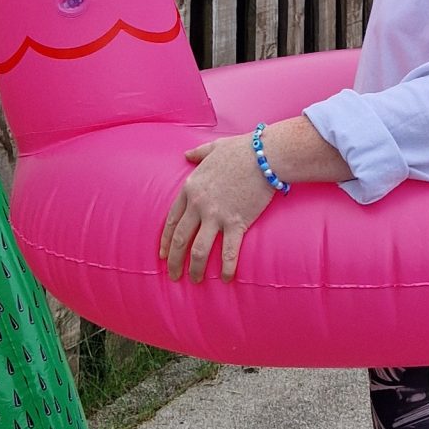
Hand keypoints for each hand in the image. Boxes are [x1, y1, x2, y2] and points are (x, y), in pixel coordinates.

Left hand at [159, 135, 273, 282]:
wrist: (265, 155)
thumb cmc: (242, 149)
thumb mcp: (214, 148)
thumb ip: (197, 153)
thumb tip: (186, 154)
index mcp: (190, 188)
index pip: (172, 220)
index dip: (166, 240)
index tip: (163, 254)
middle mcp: (199, 204)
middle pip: (181, 238)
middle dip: (174, 261)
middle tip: (173, 276)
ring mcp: (216, 215)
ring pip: (198, 249)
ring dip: (195, 268)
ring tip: (195, 281)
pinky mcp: (236, 222)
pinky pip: (228, 251)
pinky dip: (227, 268)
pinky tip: (226, 279)